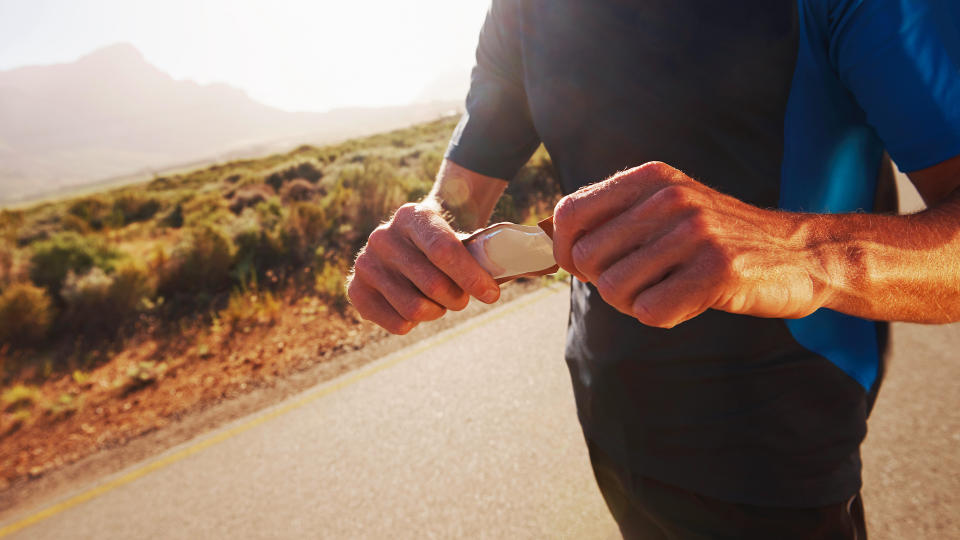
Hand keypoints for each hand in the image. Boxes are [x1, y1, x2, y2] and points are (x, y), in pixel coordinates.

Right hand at [347, 202, 501, 333]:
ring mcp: (365, 262)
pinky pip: (396, 322)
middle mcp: (383, 236)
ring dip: (437, 312)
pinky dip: (414, 323)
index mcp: (413, 216)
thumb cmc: (447, 243)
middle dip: (458, 298)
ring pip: (415, 308)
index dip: (471, 277)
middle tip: (462, 298)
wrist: (411, 241)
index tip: (492, 295)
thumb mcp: (466, 238)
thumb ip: (495, 253)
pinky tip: (417, 308)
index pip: (444, 250)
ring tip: (440, 303)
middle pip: (433, 284)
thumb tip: (544, 267)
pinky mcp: (356, 289)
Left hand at [551, 162, 831, 327]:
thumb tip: (556, 244)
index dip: (566, 248)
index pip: (571, 212)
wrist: (800, 253)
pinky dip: (661, 317)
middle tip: (638, 284)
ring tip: (667, 290)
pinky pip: (651, 311)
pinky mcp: (717, 270)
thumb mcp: (669, 206)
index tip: (584, 266)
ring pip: (615, 289)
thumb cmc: (720, 238)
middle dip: (603, 282)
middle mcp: (669, 198)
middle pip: (588, 258)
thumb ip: (617, 216)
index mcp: (650, 179)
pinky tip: (687, 302)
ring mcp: (694, 232)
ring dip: (633, 303)